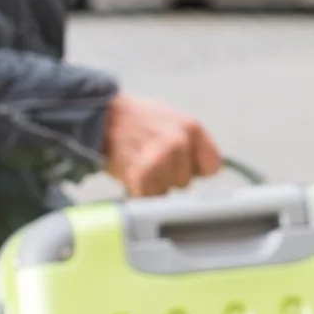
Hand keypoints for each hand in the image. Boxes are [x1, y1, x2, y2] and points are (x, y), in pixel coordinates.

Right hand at [102, 94, 221, 196]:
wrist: (100, 116)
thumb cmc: (136, 120)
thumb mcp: (172, 120)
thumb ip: (191, 142)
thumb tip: (209, 166)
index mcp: (192, 127)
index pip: (213, 166)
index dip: (196, 169)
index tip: (183, 166)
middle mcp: (179, 142)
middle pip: (187, 181)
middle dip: (170, 177)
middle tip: (152, 161)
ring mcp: (160, 158)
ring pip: (166, 191)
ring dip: (152, 185)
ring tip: (140, 165)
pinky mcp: (140, 174)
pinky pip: (147, 197)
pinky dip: (137, 192)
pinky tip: (130, 175)